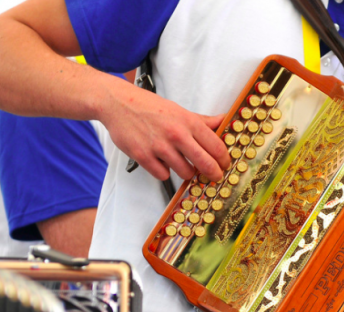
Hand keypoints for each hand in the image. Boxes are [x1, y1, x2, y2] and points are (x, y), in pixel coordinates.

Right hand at [100, 81, 229, 180]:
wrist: (118, 104)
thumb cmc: (150, 107)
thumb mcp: (180, 110)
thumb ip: (203, 120)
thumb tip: (225, 120)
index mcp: (188, 122)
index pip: (217, 147)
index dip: (224, 160)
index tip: (225, 165)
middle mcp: (176, 135)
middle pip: (205, 164)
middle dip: (214, 173)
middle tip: (214, 176)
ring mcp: (159, 147)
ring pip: (186, 173)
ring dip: (186, 172)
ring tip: (182, 163)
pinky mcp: (143, 156)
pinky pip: (163, 175)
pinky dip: (164, 171)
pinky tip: (161, 161)